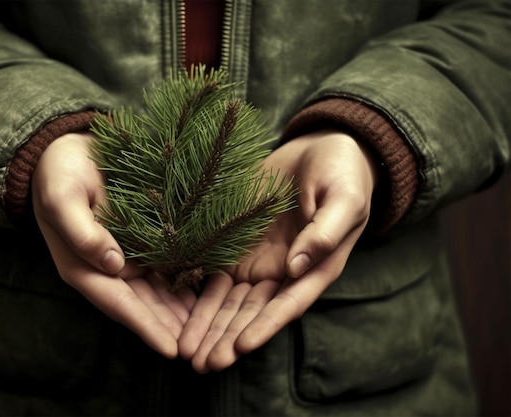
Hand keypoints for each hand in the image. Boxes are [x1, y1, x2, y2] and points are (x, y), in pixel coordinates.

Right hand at [32, 133, 195, 358]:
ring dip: (182, 309)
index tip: (171, 348)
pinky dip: (184, 279)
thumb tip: (112, 264)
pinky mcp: (143, 237)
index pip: (119, 304)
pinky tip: (207, 288)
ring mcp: (128, 254)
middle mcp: (109, 267)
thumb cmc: (59, 174)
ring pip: (159, 289)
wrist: (70, 150)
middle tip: (203, 347)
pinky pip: (166, 263)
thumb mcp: (62, 198)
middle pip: (144, 304)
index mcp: (85, 267)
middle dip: (171, 326)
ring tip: (212, 326)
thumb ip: (82, 232)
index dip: (145, 326)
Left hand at [178, 131, 378, 371]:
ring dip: (207, 325)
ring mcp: (257, 258)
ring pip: (228, 299)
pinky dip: (197, 292)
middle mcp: (283, 271)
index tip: (240, 347)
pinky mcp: (235, 242)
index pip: (286, 304)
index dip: (264, 327)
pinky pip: (213, 270)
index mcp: (315, 268)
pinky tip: (176, 310)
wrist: (318, 151)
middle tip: (200, 362)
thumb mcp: (343, 198)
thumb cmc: (341, 174)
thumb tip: (299, 265)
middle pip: (251, 311)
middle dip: (226, 337)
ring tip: (185, 350)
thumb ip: (326, 231)